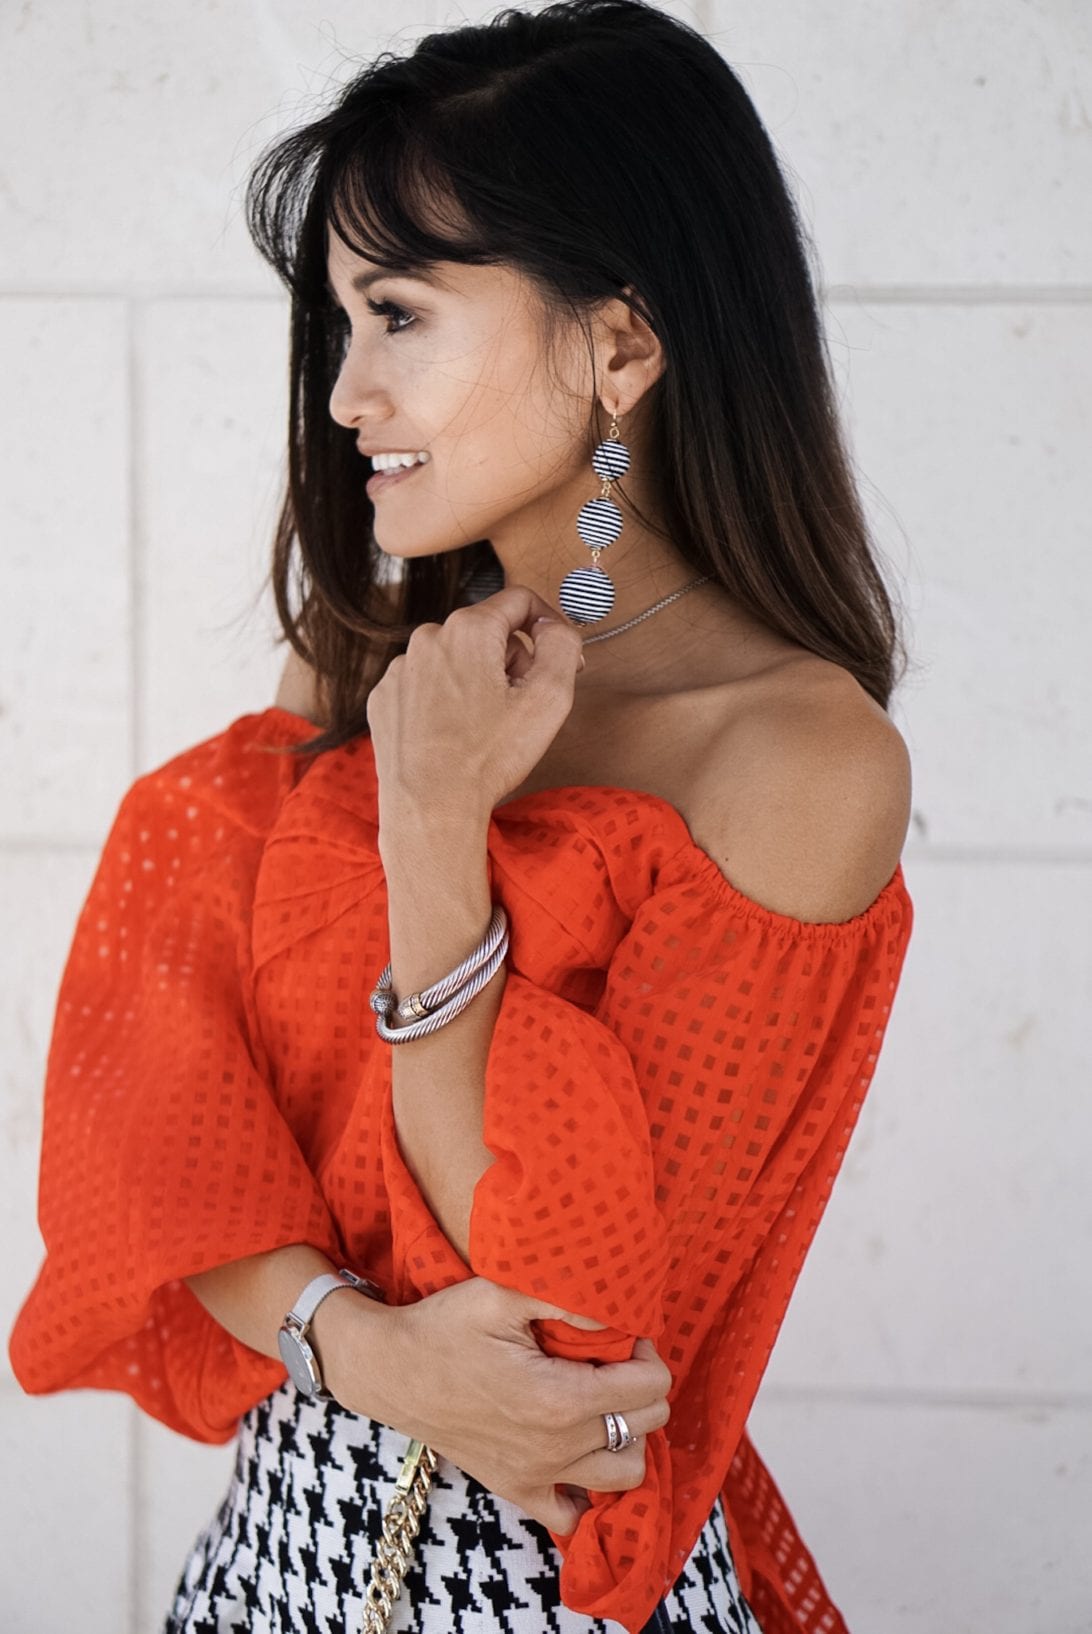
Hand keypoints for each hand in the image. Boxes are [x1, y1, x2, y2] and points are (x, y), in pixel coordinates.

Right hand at [331, 1276, 671, 1536]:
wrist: (388, 1369)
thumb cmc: (444, 1326)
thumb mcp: (502, 1293)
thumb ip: (566, 1299)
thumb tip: (618, 1309)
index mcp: (560, 1399)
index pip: (650, 1387)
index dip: (647, 1353)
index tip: (626, 1335)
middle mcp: (557, 1447)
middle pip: (646, 1426)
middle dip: (642, 1387)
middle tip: (613, 1359)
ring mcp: (537, 1475)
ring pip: (626, 1474)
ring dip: (626, 1435)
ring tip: (602, 1401)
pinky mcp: (516, 1489)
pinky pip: (572, 1513)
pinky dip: (587, 1488)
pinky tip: (577, 1450)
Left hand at [365, 584, 585, 821]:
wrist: (430, 807)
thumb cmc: (489, 758)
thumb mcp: (549, 698)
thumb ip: (562, 645)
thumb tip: (552, 625)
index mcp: (469, 629)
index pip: (520, 601)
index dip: (549, 627)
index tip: (559, 660)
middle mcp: (427, 638)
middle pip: (487, 632)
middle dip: (510, 662)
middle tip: (519, 708)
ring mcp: (400, 668)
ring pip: (455, 658)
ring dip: (476, 681)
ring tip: (482, 727)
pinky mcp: (384, 697)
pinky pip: (425, 684)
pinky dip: (444, 700)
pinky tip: (452, 734)